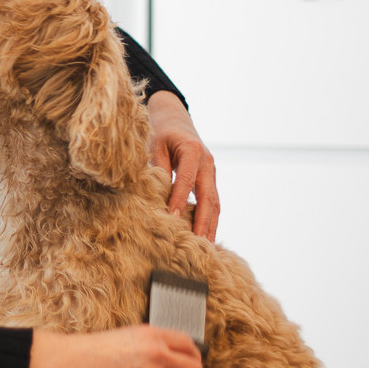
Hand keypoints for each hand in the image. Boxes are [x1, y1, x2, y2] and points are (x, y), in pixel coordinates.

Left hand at [146, 92, 219, 240]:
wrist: (175, 118)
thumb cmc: (161, 131)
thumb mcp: (154, 144)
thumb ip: (156, 167)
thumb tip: (152, 195)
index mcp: (193, 150)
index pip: (186, 180)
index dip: (180, 200)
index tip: (173, 219)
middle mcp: (207, 162)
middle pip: (209, 197)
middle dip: (204, 222)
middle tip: (199, 244)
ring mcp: (211, 172)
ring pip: (215, 203)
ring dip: (211, 226)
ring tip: (207, 249)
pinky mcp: (210, 180)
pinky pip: (213, 202)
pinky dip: (210, 220)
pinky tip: (206, 237)